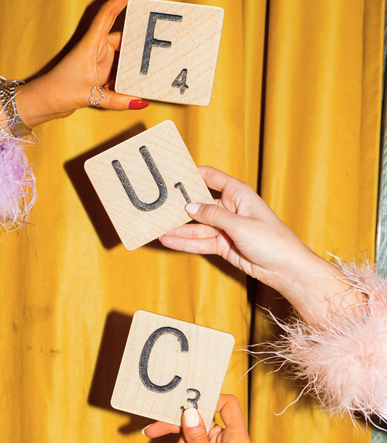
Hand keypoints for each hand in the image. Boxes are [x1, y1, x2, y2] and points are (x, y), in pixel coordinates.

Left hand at [15, 0, 150, 127]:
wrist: (44, 102)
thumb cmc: (59, 90)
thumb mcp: (90, 96)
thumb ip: (116, 100)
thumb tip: (139, 102)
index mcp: (91, 43)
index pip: (109, 12)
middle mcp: (96, 49)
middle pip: (123, 38)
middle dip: (139, 41)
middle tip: (159, 43)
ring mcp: (98, 61)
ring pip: (122, 57)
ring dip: (133, 66)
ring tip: (152, 71)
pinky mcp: (98, 74)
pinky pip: (118, 72)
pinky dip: (127, 78)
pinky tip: (137, 87)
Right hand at [146, 396, 254, 442]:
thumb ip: (197, 437)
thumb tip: (190, 412)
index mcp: (235, 438)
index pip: (227, 404)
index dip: (207, 398)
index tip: (183, 404)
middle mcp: (228, 442)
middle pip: (200, 422)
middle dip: (176, 430)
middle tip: (150, 431)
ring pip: (191, 440)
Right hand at [160, 167, 361, 323]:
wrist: (285, 269)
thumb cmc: (273, 240)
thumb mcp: (240, 225)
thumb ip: (213, 215)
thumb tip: (190, 207)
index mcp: (238, 194)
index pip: (211, 178)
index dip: (193, 174)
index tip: (173, 173)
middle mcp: (229, 209)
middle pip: (199, 204)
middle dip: (180, 206)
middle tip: (158, 206)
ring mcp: (225, 228)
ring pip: (197, 227)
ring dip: (179, 229)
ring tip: (158, 229)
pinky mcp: (222, 245)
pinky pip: (200, 242)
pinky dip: (185, 243)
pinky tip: (170, 241)